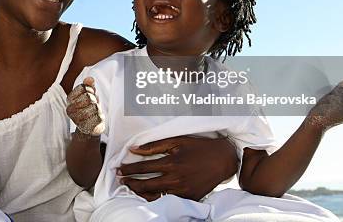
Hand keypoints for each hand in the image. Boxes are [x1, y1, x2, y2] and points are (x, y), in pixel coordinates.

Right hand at [66, 77, 104, 135]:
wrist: (90, 126)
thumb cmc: (89, 107)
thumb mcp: (89, 94)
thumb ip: (88, 85)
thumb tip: (90, 79)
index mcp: (69, 99)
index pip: (83, 87)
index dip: (90, 90)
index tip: (89, 95)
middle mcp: (70, 110)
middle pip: (88, 96)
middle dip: (94, 99)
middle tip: (92, 105)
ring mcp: (77, 119)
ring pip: (94, 106)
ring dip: (98, 108)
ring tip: (94, 112)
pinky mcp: (85, 127)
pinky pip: (98, 116)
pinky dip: (100, 116)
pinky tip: (95, 119)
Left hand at [117, 136, 237, 200]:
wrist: (223, 160)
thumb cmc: (199, 148)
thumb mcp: (177, 141)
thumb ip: (154, 146)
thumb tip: (134, 149)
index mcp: (171, 163)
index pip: (143, 168)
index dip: (128, 169)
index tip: (119, 169)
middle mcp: (175, 179)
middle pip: (145, 184)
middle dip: (130, 183)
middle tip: (121, 180)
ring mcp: (182, 190)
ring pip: (154, 196)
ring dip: (140, 193)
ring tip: (131, 189)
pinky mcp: (189, 198)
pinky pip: (168, 200)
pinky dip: (156, 198)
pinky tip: (148, 194)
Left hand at [307, 79, 342, 130]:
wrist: (315, 124)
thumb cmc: (323, 113)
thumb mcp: (335, 100)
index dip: (341, 92)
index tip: (335, 102)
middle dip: (337, 93)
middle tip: (331, 104)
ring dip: (333, 95)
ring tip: (329, 105)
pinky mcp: (342, 107)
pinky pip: (337, 92)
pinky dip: (330, 96)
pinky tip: (327, 105)